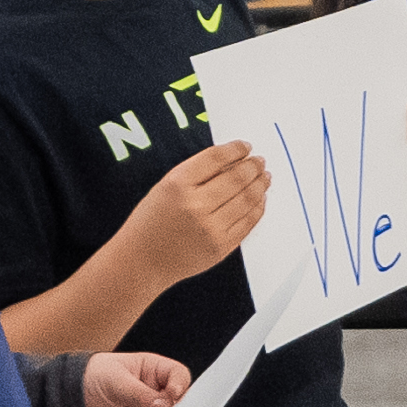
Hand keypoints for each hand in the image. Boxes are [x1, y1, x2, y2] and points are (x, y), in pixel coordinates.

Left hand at [81, 350, 186, 406]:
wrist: (64, 401)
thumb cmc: (88, 377)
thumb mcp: (114, 380)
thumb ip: (139, 393)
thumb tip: (163, 405)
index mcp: (151, 371)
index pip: (177, 375)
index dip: (180, 384)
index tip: (173, 394)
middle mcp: (153, 392)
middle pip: (177, 402)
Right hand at [120, 141, 268, 289]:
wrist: (142, 261)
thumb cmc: (151, 223)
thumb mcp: (165, 187)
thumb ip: (195, 173)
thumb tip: (232, 160)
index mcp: (178, 185)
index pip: (216, 158)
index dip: (235, 149)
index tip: (245, 146)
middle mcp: (196, 206)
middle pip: (236, 178)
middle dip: (253, 166)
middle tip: (259, 161)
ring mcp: (211, 228)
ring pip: (247, 199)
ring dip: (260, 185)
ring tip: (264, 177)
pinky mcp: (221, 246)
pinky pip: (248, 222)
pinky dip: (258, 207)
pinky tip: (260, 199)